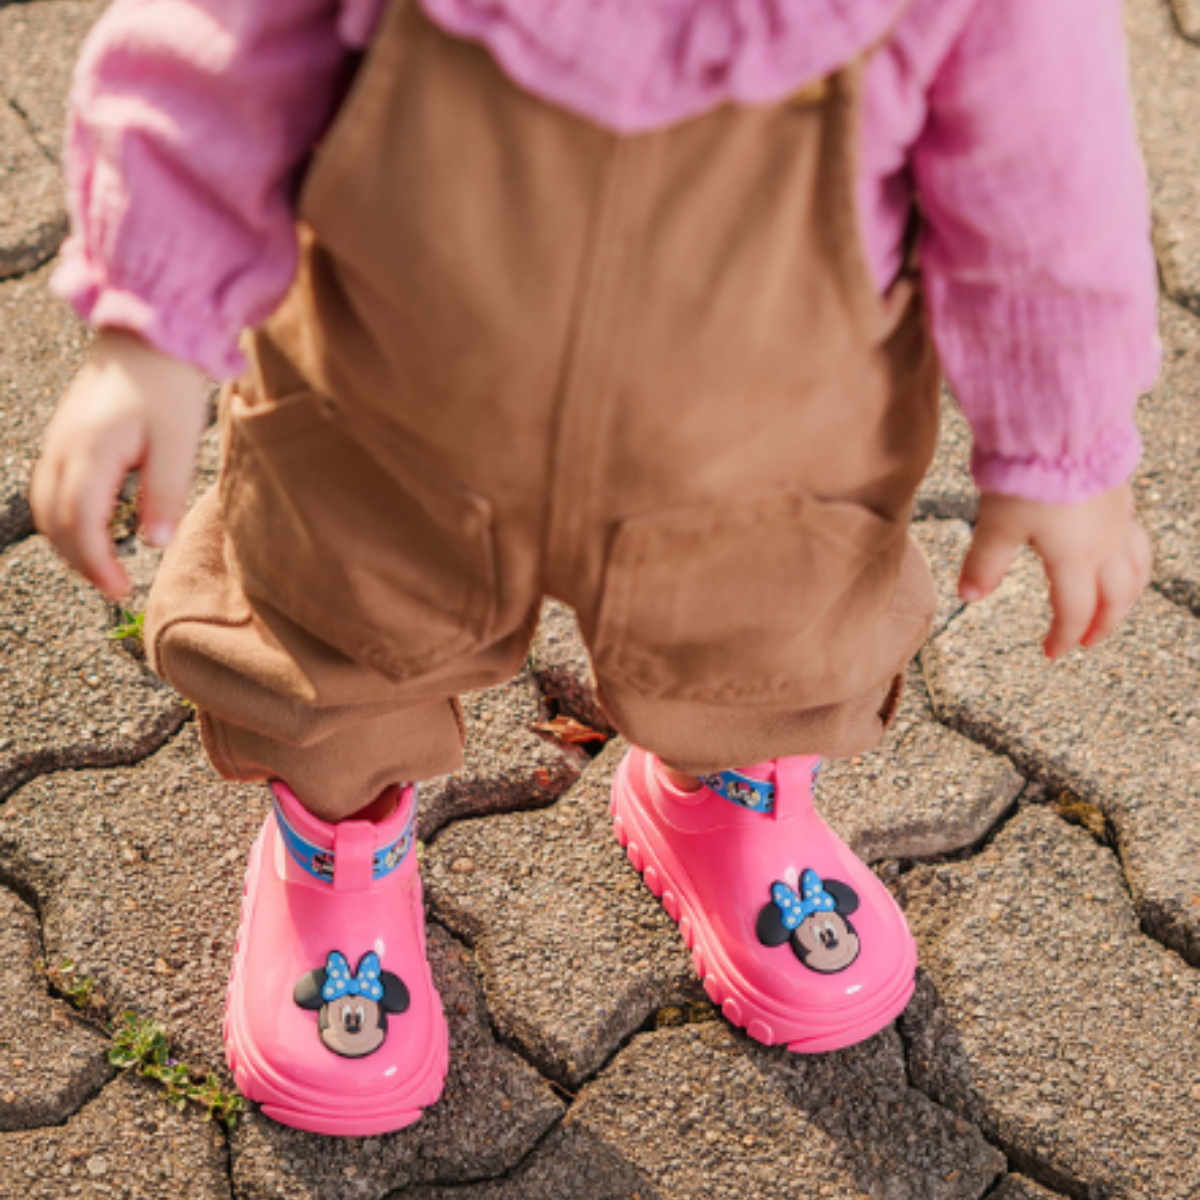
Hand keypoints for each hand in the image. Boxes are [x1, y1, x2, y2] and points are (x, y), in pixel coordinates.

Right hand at [30, 329, 210, 598]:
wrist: (146, 335)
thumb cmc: (168, 386)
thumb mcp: (178, 442)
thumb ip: (164, 493)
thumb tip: (153, 543)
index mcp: (90, 453)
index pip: (81, 525)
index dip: (97, 565)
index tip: (121, 591)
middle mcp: (62, 449)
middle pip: (54, 522)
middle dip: (80, 561)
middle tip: (114, 587)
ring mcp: (56, 441)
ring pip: (44, 506)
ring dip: (68, 541)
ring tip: (102, 565)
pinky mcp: (62, 436)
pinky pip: (47, 487)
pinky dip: (63, 517)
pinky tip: (91, 528)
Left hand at [958, 484, 1152, 659]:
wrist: (1062, 424)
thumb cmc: (1029, 474)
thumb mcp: (996, 524)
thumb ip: (984, 564)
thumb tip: (968, 597)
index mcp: (1076, 558)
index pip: (1074, 611)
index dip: (1063, 636)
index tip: (1051, 652)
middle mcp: (1106, 544)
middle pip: (1116, 598)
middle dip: (1102, 624)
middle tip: (1086, 641)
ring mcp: (1119, 518)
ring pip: (1136, 570)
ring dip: (1126, 597)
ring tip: (1114, 607)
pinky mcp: (1121, 495)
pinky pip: (1137, 540)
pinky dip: (1132, 562)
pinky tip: (1118, 556)